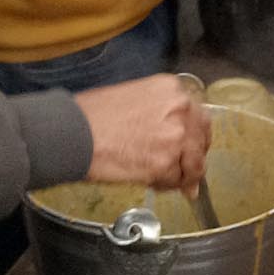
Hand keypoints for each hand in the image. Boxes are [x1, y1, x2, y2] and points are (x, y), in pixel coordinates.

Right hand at [74, 75, 211, 191]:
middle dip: (195, 155)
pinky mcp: (165, 163)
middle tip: (188, 169)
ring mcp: (176, 137)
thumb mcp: (133, 97)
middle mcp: (180, 109)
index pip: (196, 114)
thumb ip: (159, 112)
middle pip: (201, 138)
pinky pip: (175, 180)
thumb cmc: (91, 114)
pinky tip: (153, 183)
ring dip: (183, 175)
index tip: (191, 144)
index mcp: (171, 89)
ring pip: (193, 163)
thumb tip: (168, 135)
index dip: (194, 133)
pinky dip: (167, 185)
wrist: (73, 132)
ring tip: (170, 182)